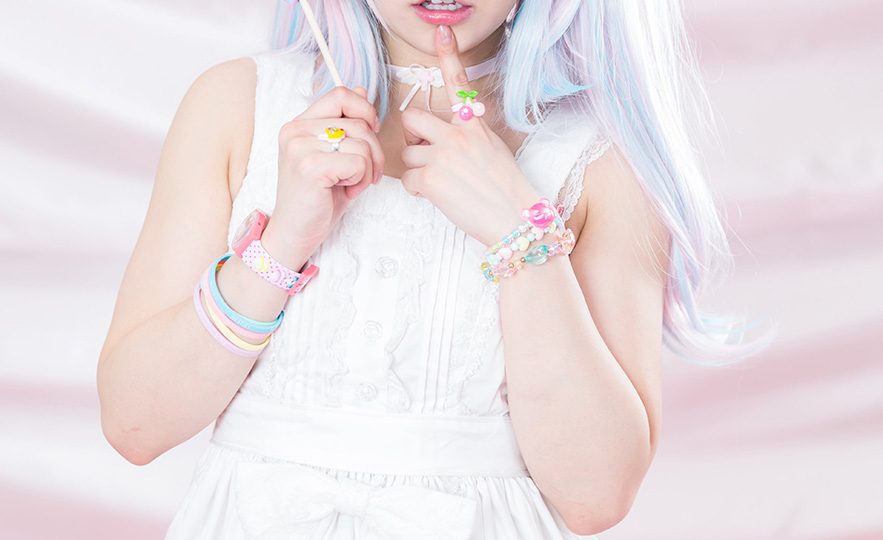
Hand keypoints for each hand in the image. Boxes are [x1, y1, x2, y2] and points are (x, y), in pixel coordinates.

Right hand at [272, 86, 384, 253]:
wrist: (295, 233)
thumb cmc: (316, 198)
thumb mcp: (334, 156)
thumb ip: (344, 123)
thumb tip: (363, 91)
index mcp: (298, 125)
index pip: (340, 94)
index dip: (364, 110)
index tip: (370, 133)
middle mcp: (295, 131)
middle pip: (358, 122)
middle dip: (373, 151)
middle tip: (364, 174)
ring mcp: (300, 148)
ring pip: (362, 143)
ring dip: (367, 170)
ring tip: (349, 185)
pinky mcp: (310, 167)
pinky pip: (358, 162)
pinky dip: (361, 181)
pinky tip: (345, 192)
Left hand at [397, 25, 540, 247]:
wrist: (515, 219)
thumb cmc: (507, 190)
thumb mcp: (493, 150)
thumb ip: (468, 137)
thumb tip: (440, 140)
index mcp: (474, 125)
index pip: (459, 86)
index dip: (448, 56)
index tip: (442, 33)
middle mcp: (457, 135)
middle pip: (411, 120)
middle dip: (411, 138)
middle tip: (425, 153)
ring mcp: (442, 155)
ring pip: (407, 155)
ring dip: (417, 170)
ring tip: (441, 183)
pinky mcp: (431, 179)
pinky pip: (408, 180)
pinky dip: (418, 191)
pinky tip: (437, 196)